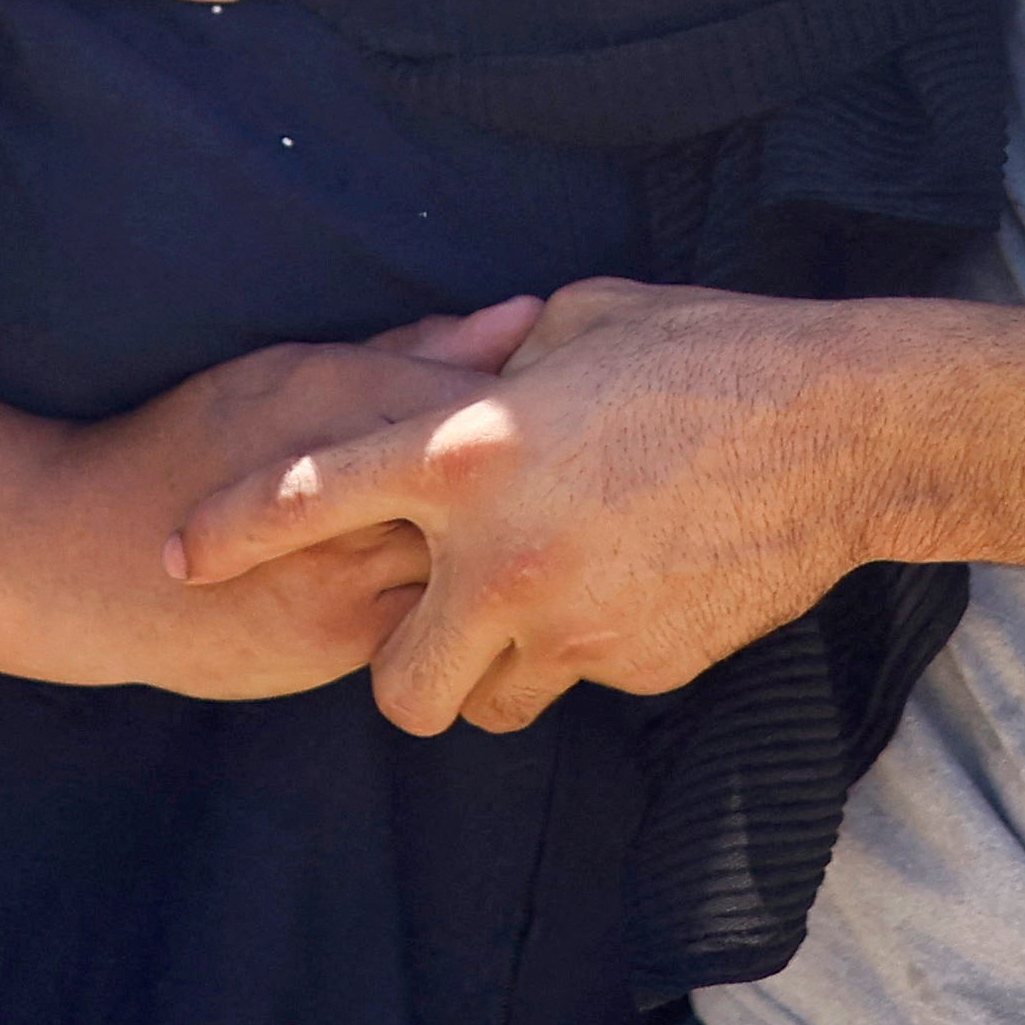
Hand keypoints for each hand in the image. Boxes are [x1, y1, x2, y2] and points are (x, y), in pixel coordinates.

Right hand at [0, 302, 542, 695]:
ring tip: (561, 523)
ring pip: (476, 573)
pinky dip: (470, 601)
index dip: (552, 401)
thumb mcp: (291, 370)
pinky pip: (440, 625)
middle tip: (595, 467)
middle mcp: (348, 508)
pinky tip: (492, 578)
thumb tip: (524, 316)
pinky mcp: (342, 650)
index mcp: (338, 416)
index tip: (589, 395)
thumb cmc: (191, 441)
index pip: (483, 408)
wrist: (83, 562)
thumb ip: (413, 353)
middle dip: (552, 485)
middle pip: (495, 498)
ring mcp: (347, 589)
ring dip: (516, 550)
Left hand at [166, 274, 906, 734]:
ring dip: (493, 672)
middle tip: (431, 629)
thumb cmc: (711, 350)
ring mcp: (569, 624)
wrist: (844, 432)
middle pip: (392, 685)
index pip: (306, 496)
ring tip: (540, 608)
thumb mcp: (582, 320)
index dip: (231, 530)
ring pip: (484, 704)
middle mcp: (497, 555)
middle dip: (399, 671)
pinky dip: (589, 649)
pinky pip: (580, 682)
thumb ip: (494, 358)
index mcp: (467, 448)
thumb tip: (458, 367)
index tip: (179, 555)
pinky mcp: (638, 664)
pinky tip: (639, 583)